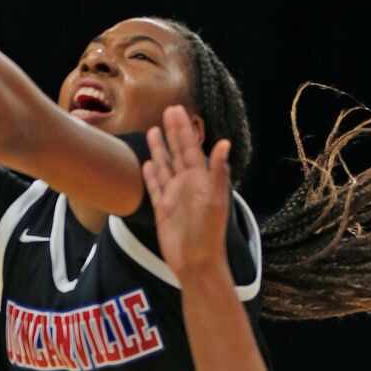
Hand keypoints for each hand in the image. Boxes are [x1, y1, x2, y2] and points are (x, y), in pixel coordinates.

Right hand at [142, 106, 233, 283]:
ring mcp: (174, 195)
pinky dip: (151, 174)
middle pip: (178, 151)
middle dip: (173, 131)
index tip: (177, 109)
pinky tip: (147, 163)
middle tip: (167, 110)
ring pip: (165, 165)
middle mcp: (187, 183)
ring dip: (160, 148)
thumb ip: (217, 171)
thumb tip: (224, 143)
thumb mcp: (215, 200)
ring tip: (152, 130)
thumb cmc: (209, 233)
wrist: (196, 261)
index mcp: (200, 178)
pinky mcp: (163, 209)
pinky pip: (155, 187)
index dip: (184, 128)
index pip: (191, 147)